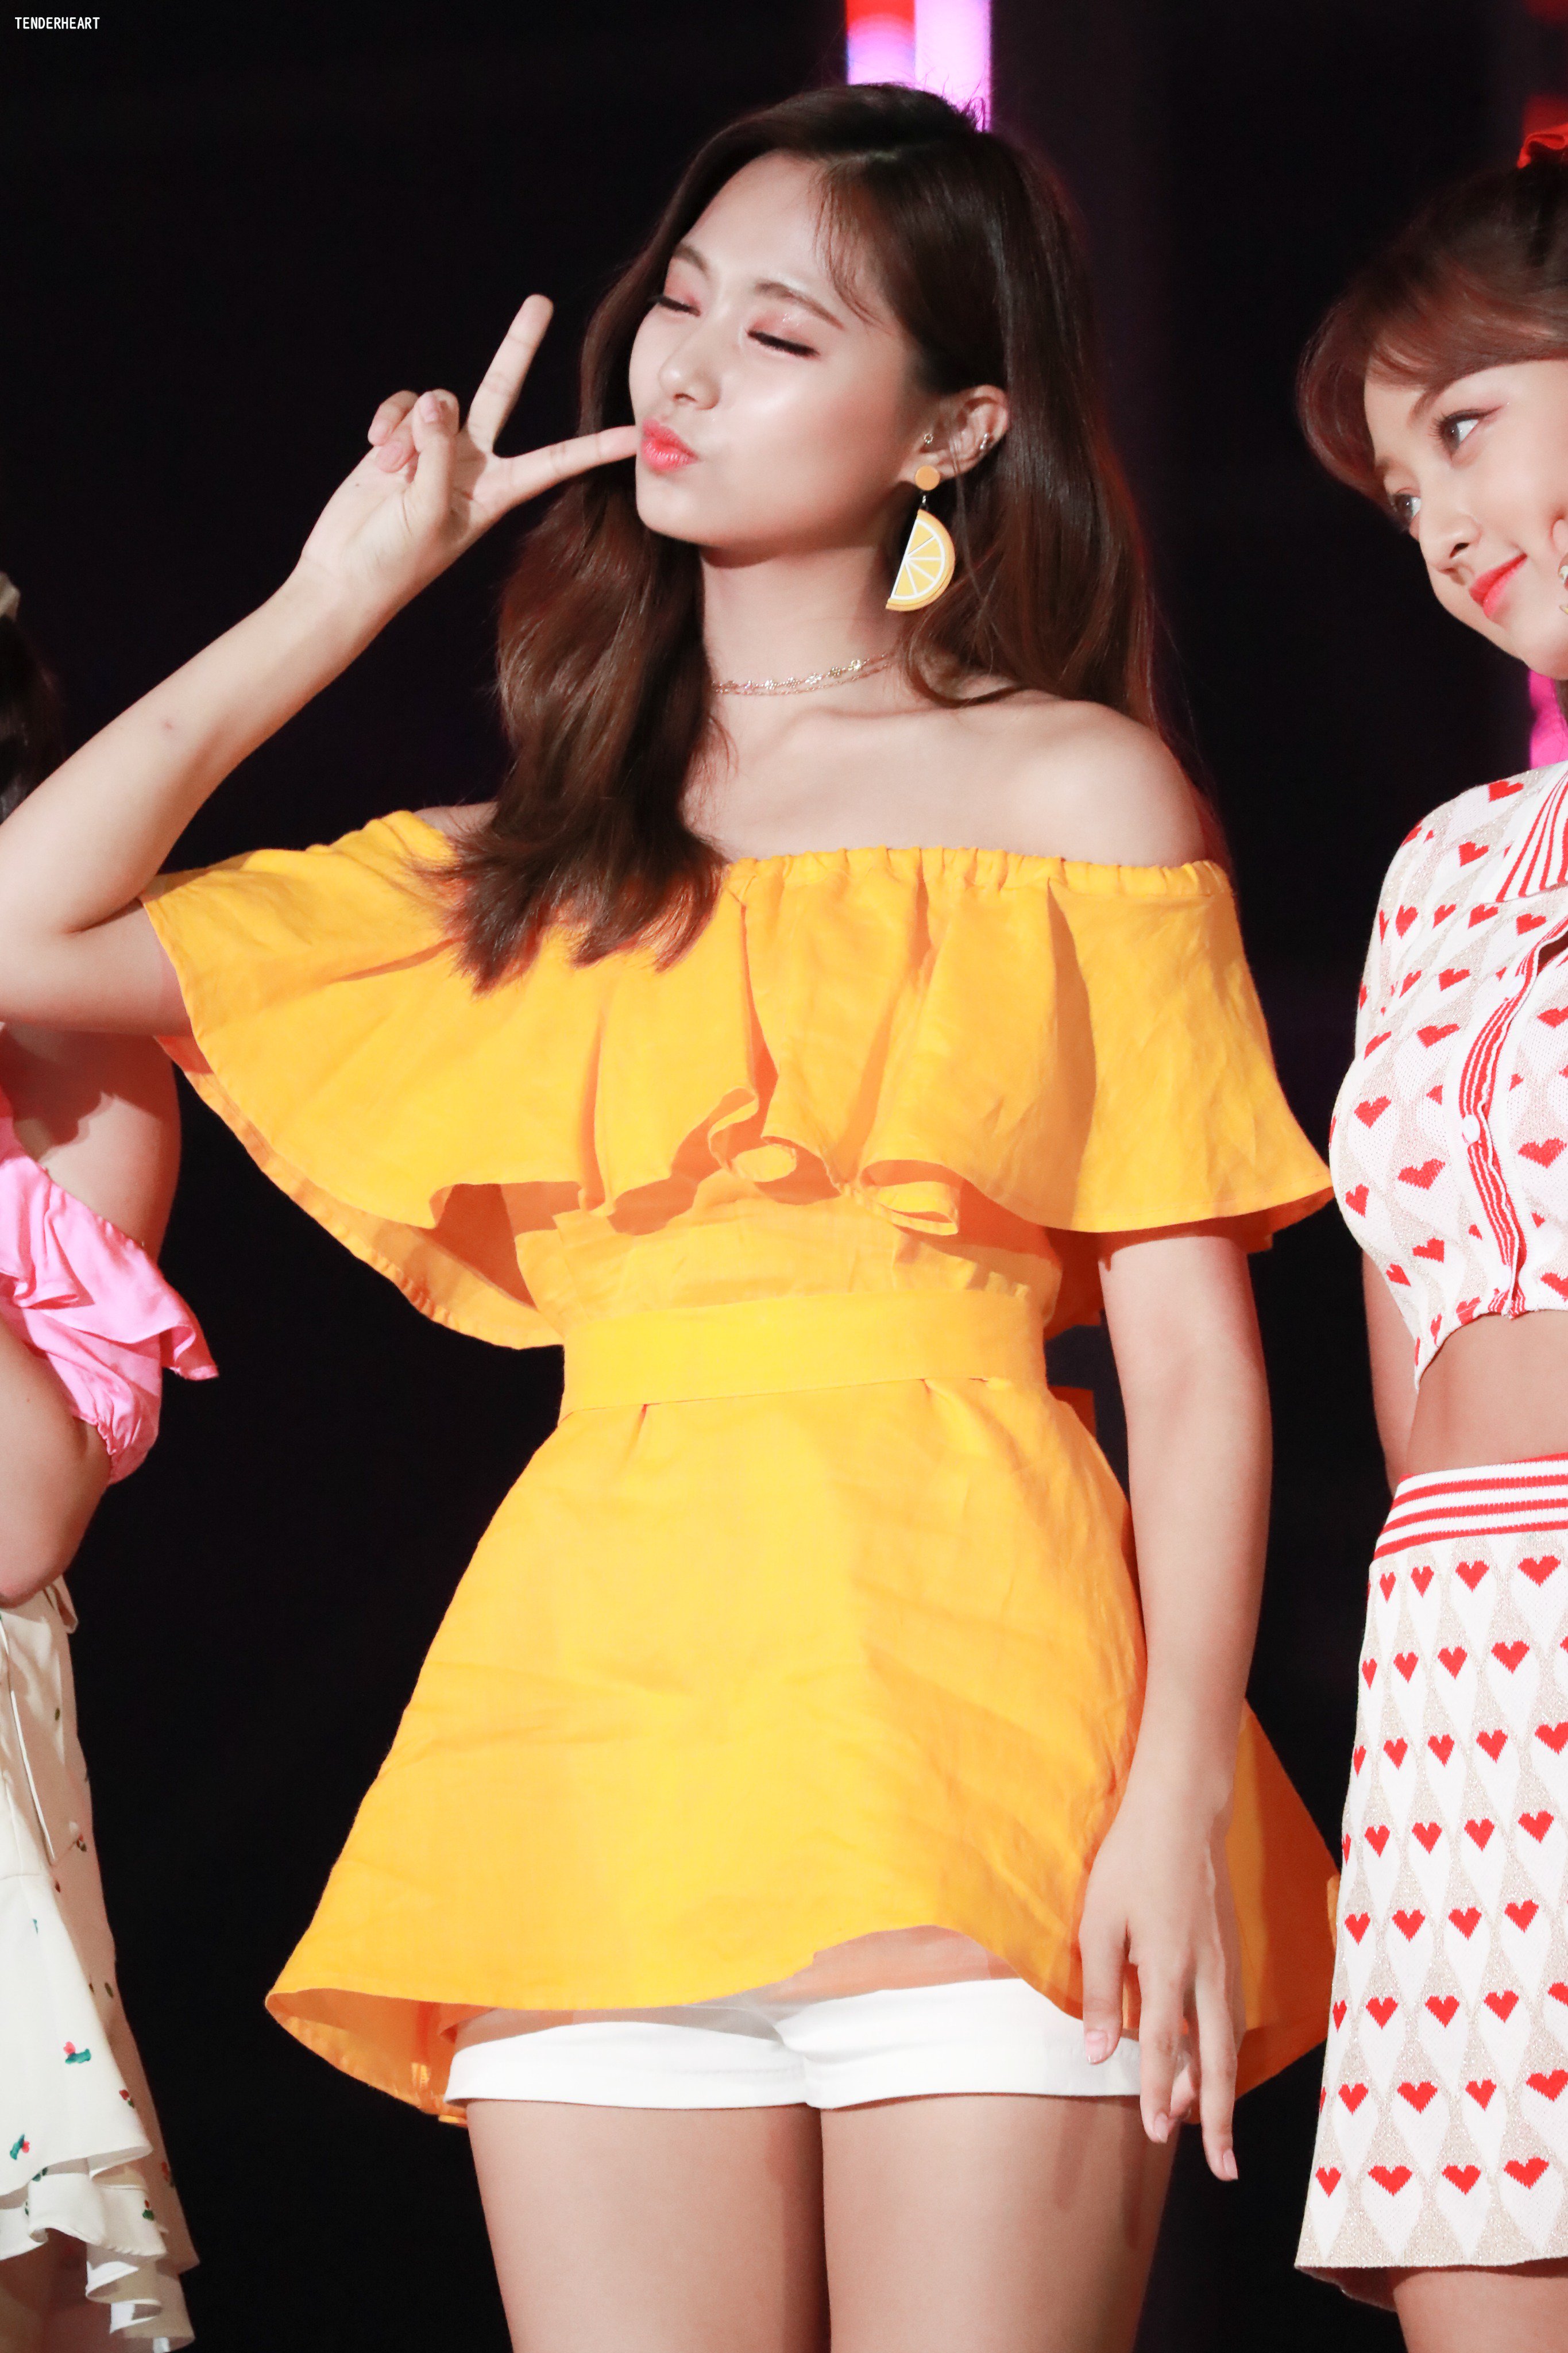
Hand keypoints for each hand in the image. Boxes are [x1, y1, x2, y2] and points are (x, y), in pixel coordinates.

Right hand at [292, 295, 638, 621]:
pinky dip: (389, 421)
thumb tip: (437, 400)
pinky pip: (405, 407)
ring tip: (392, 471)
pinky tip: (375, 450)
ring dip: (411, 429)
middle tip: (541, 302)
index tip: (634, 437)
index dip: (592, 449)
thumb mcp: (428, 511)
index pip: (554, 463)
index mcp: (496, 493)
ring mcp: (436, 448)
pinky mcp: (402, 439)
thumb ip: (439, 452)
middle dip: (517, 347)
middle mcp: (473, 463)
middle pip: (501, 392)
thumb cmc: (394, 560)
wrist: (345, 573)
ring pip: (437, 402)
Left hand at [1077, 1780, 1244, 2179]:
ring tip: (1208, 2130)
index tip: (1155, 2134)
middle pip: (1215, 2062)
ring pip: (1228, 2044)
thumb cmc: (1131, 1863)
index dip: (1156, 2093)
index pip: (1160, 2048)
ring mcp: (1224, 1965)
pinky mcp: (1230, 1954)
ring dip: (1220, 2089)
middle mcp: (1205, 1975)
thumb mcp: (1099, 1922)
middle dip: (1215, 2118)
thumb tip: (1095, 2053)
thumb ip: (1100, 1990)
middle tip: (1221, 2167)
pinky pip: (1231, 2019)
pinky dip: (1225, 2053)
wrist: (1181, 1814)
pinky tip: (1213, 2067)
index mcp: (1168, 1967)